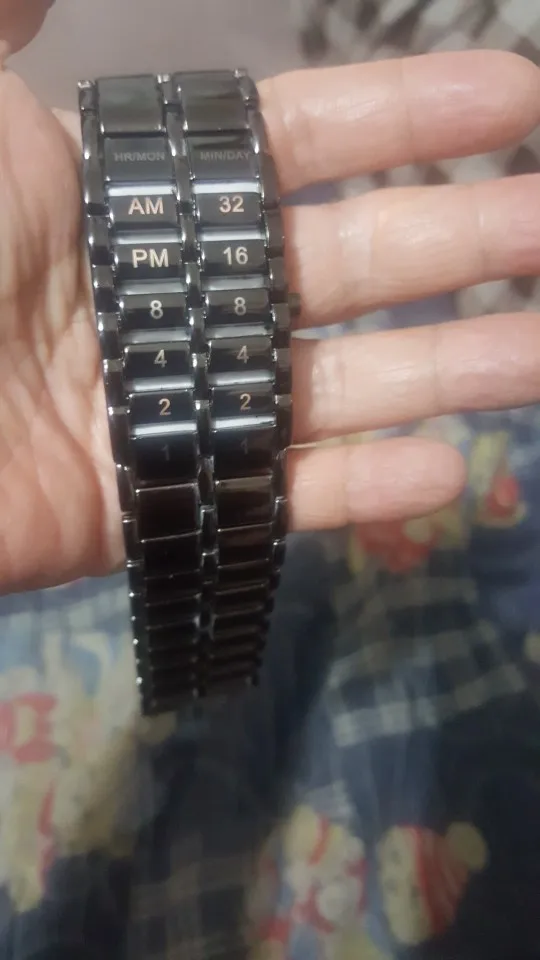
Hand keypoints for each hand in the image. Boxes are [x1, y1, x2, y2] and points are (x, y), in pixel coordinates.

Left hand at [1, 13, 539, 593]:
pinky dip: (365, 492)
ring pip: (338, 388)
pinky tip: (455, 471)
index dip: (407, 117)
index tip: (516, 95)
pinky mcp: (150, 511)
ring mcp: (168, 412)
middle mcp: (170, 302)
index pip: (298, 149)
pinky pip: (277, 503)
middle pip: (348, 266)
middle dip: (468, 239)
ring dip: (454, 368)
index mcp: (136, 200)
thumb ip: (10, 9)